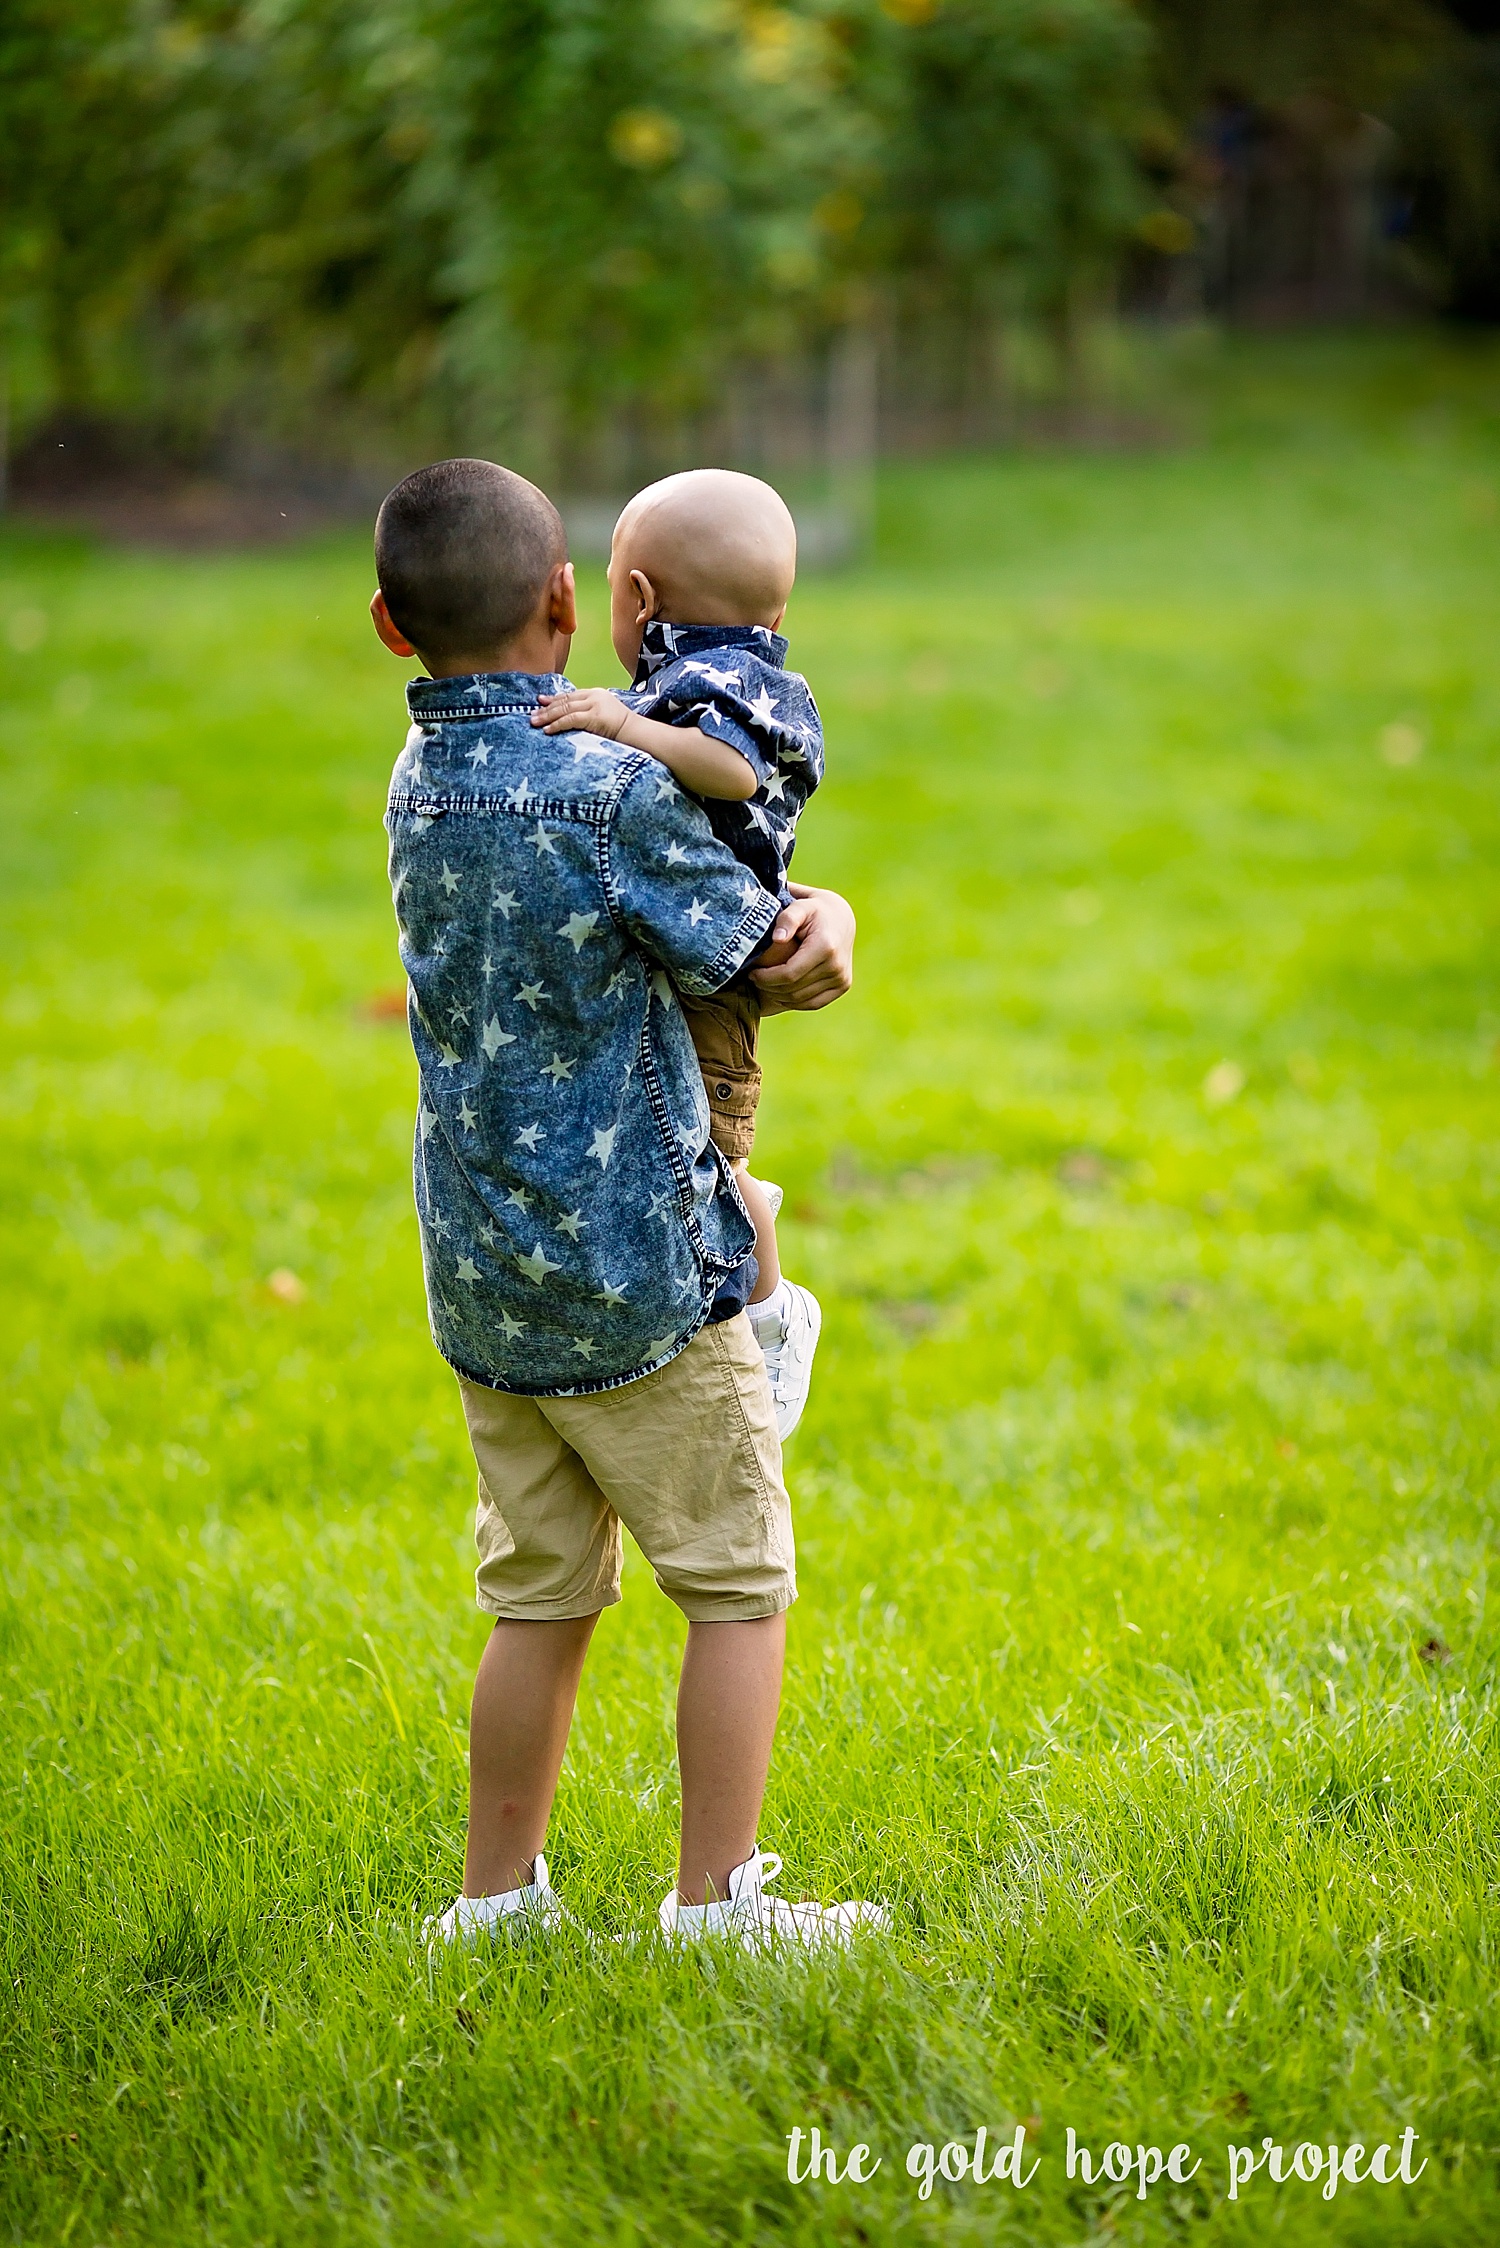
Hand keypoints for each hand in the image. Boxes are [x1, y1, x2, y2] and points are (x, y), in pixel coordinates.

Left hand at [532, 687, 628, 737]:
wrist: (637, 733)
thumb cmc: (621, 729)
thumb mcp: (603, 715)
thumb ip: (588, 712)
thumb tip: (569, 718)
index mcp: (595, 693)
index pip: (570, 695)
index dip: (554, 699)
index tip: (540, 702)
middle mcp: (594, 696)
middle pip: (565, 701)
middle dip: (547, 708)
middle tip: (532, 715)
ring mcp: (594, 705)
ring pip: (565, 709)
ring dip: (548, 717)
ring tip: (535, 722)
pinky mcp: (595, 716)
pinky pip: (571, 719)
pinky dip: (558, 724)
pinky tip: (548, 730)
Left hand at [750, 883, 854, 1013]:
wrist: (841, 917)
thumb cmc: (813, 910)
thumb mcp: (800, 906)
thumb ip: (787, 919)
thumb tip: (777, 938)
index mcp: (826, 947)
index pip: (789, 974)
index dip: (766, 978)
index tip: (751, 973)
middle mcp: (837, 966)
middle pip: (793, 990)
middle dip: (769, 987)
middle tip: (754, 979)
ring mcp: (842, 978)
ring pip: (801, 1000)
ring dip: (779, 996)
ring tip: (764, 984)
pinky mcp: (843, 986)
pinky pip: (814, 1004)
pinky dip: (794, 1002)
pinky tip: (780, 992)